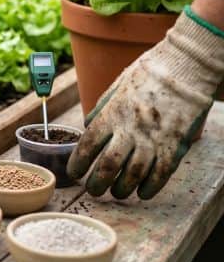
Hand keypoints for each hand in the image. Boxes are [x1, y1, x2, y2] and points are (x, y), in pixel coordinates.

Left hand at [67, 9, 223, 198]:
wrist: (185, 68)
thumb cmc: (149, 73)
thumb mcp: (117, 85)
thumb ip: (101, 107)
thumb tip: (87, 125)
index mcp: (112, 114)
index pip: (88, 146)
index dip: (78, 164)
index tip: (74, 173)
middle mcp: (130, 130)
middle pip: (108, 166)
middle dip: (97, 183)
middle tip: (93, 190)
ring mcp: (153, 140)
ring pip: (133, 175)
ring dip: (122, 189)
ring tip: (116, 193)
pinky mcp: (174, 146)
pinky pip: (161, 174)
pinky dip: (150, 187)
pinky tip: (143, 193)